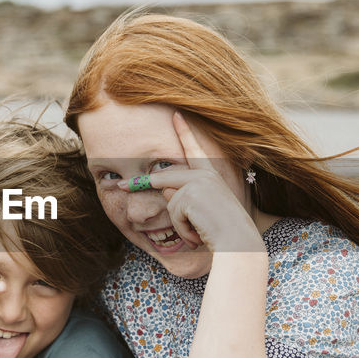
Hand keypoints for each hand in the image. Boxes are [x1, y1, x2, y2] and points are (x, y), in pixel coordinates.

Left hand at [117, 112, 260, 251]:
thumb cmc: (223, 231)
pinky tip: (198, 234)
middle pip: (163, 178)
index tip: (176, 115)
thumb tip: (163, 190)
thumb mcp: (201, 210)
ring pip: (168, 201)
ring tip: (198, 233)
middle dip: (139, 184)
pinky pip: (173, 213)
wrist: (239, 242)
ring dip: (179, 223)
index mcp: (211, 175)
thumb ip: (183, 196)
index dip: (185, 131)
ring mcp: (197, 182)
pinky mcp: (190, 194)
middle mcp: (205, 174)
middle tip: (119, 186)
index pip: (194, 150)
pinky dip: (182, 229)